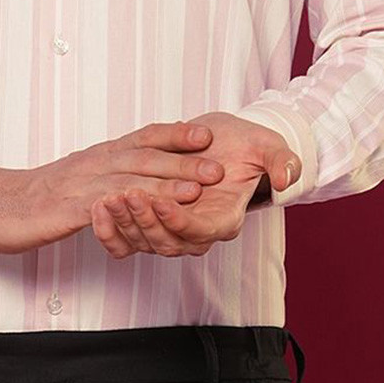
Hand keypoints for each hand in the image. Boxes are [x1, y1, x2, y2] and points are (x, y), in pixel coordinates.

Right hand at [0, 121, 226, 254]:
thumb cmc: (41, 195)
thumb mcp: (82, 178)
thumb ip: (112, 175)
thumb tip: (143, 178)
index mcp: (100, 155)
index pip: (144, 137)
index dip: (175, 136)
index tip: (207, 135)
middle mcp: (94, 163)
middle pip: (144, 157)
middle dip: (183, 161)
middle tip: (218, 166)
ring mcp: (81, 184)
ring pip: (128, 180)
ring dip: (164, 184)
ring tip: (195, 190)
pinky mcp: (68, 209)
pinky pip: (100, 207)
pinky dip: (125, 208)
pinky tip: (144, 213)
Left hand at [90, 112, 301, 258]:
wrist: (223, 140)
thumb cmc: (245, 145)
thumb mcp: (268, 146)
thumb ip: (281, 162)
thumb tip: (285, 179)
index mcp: (223, 218)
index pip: (199, 231)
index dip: (178, 220)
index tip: (160, 200)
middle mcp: (197, 230)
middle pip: (167, 241)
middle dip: (145, 220)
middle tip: (126, 194)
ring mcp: (173, 229)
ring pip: (144, 242)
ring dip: (124, 223)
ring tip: (107, 198)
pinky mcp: (152, 222)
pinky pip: (128, 239)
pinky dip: (111, 230)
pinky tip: (98, 207)